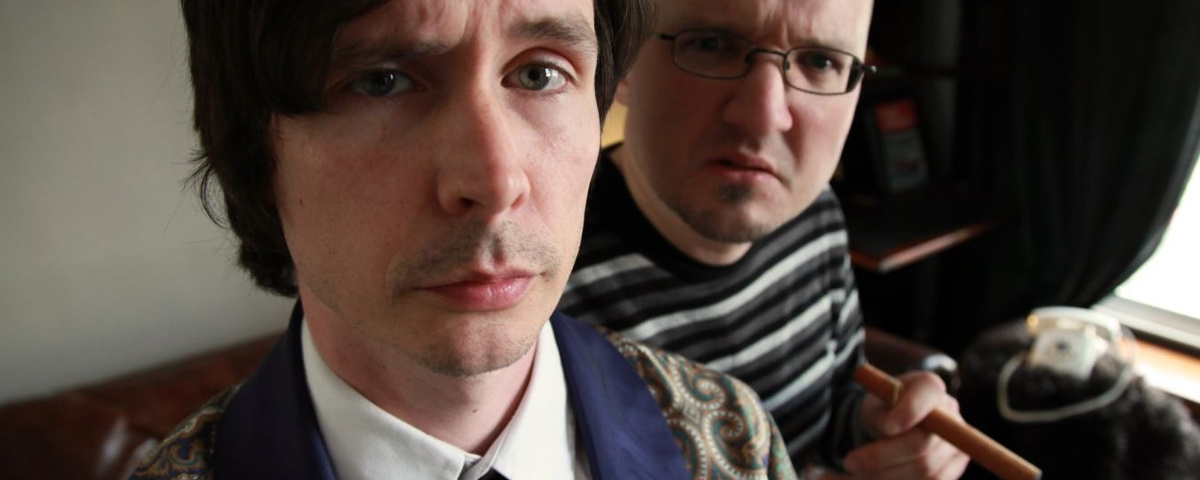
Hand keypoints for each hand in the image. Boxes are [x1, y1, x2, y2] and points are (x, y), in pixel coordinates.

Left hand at [829, 371, 969, 479]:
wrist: (891, 428)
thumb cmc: (882, 411)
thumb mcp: (873, 406)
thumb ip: (881, 414)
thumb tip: (889, 428)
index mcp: (930, 388)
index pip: (928, 394)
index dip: (910, 410)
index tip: (886, 427)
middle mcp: (952, 417)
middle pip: (923, 445)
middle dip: (882, 457)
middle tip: (849, 462)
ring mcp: (956, 447)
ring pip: (926, 472)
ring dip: (885, 477)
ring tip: (854, 473)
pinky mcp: (952, 471)